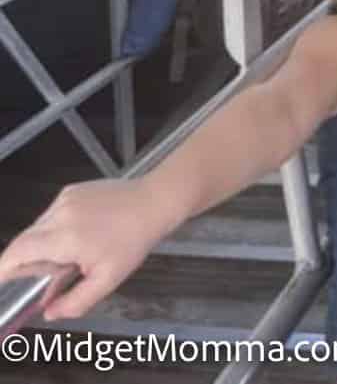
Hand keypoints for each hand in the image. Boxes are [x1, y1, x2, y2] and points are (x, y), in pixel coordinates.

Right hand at [0, 180, 168, 320]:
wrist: (155, 201)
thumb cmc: (133, 242)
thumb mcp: (107, 281)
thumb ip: (74, 302)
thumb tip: (49, 312)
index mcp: (65, 237)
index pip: (18, 251)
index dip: (4, 268)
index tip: (3, 281)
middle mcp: (59, 213)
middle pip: (24, 241)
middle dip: (26, 262)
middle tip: (50, 274)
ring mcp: (65, 198)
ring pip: (37, 228)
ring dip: (42, 246)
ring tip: (71, 255)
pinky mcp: (72, 190)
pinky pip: (50, 215)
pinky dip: (53, 230)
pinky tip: (78, 237)